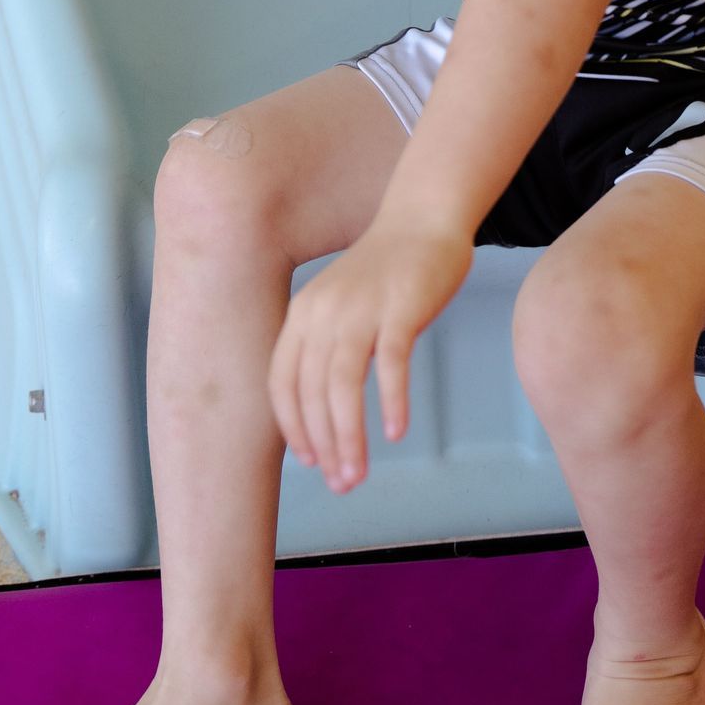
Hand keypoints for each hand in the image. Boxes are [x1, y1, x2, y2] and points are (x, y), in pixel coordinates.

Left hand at [268, 219, 472, 493]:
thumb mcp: (339, 306)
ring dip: (349, 437)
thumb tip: (322, 411)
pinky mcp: (400, 309)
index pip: (281, 383)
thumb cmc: (384, 273)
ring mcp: (360, 309)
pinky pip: (390, 364)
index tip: (310, 463)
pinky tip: (395, 432)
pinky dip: (390, 402)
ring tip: (359, 473)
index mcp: (301, 315)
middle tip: (343, 483)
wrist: (423, 220)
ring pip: (343, 386)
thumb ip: (325, 348)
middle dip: (325, 446)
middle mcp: (322, 313)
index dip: (292, 428)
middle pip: (312, 393)